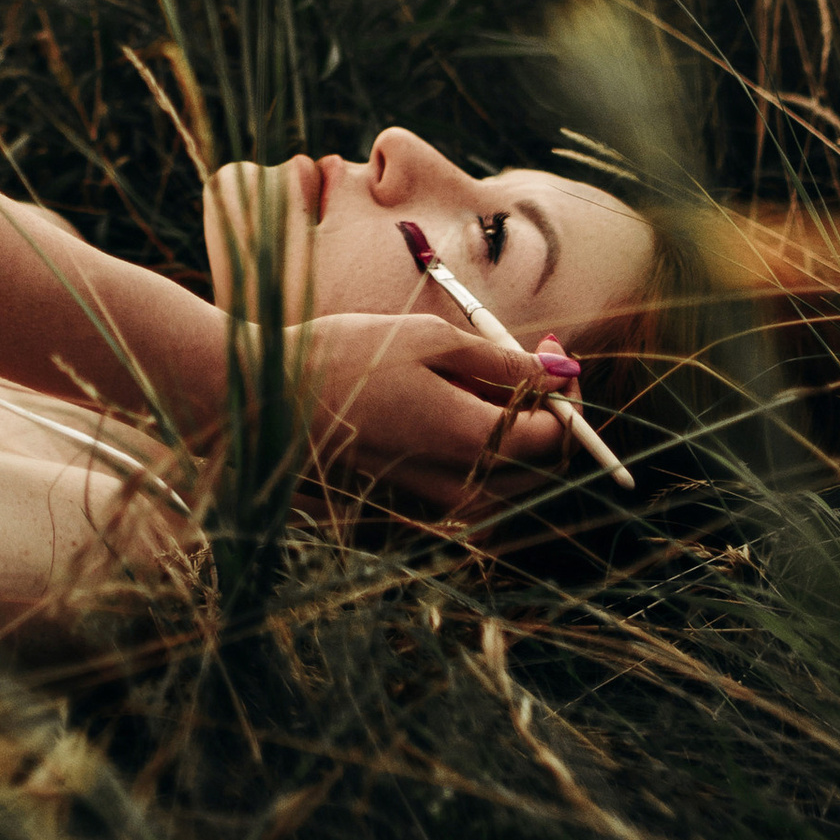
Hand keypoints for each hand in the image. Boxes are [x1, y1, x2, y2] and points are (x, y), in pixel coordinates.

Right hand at [295, 308, 573, 509]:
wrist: (272, 399)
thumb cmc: (348, 358)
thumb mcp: (431, 340)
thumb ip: (504, 363)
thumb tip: (563, 372)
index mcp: (470, 441)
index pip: (557, 437)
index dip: (567, 392)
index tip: (550, 347)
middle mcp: (462, 484)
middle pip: (542, 463)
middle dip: (549, 407)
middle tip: (527, 353)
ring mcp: (438, 499)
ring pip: (512, 473)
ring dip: (515, 424)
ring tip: (477, 372)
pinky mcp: (418, 499)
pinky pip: (476, 477)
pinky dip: (481, 439)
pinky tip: (450, 397)